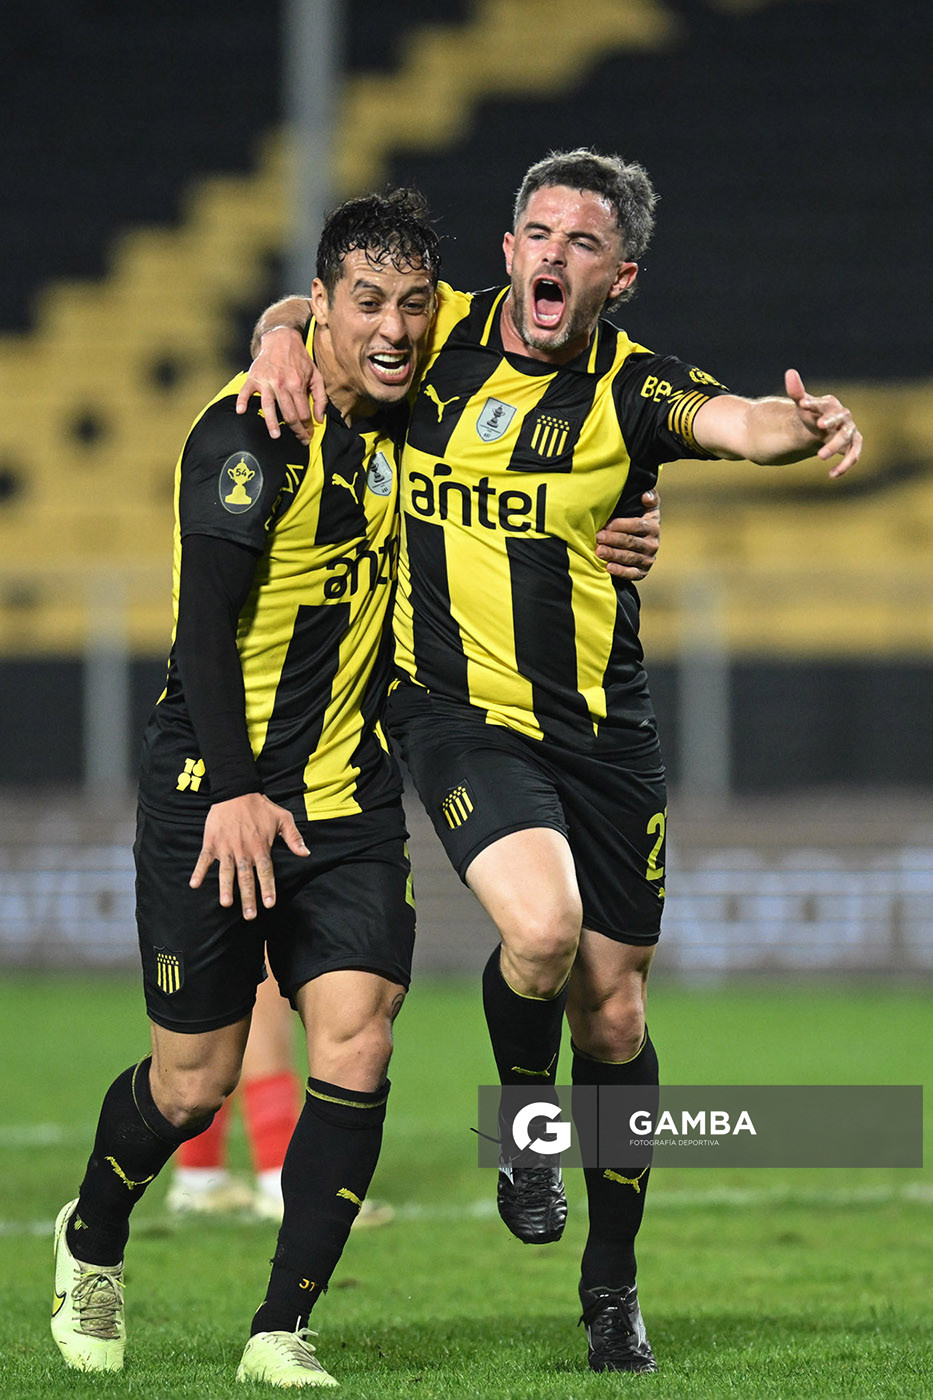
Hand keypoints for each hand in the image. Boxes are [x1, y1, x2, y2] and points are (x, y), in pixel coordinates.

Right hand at [189, 792, 308, 919]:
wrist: (236, 790)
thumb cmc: (261, 806)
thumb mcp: (283, 818)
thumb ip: (294, 837)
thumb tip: (306, 854)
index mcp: (260, 846)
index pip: (265, 871)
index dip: (267, 887)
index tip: (269, 903)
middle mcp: (243, 850)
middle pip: (246, 877)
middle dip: (248, 897)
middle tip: (250, 915)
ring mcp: (226, 847)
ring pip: (226, 871)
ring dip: (225, 887)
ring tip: (226, 903)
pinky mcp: (211, 842)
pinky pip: (204, 859)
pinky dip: (199, 871)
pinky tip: (194, 884)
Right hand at [235, 328, 325, 444]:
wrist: (281, 339)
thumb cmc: (300, 359)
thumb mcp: (316, 375)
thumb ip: (321, 398)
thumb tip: (319, 419)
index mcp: (297, 385)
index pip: (303, 413)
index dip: (307, 427)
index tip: (308, 434)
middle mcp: (281, 384)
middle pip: (288, 414)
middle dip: (295, 430)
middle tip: (299, 439)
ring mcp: (266, 382)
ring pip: (268, 407)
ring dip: (272, 423)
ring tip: (275, 435)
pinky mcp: (254, 378)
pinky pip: (246, 391)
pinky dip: (242, 401)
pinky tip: (241, 412)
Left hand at [596, 489, 660, 579]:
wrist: (640, 542)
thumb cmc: (637, 518)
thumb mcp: (645, 506)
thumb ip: (649, 498)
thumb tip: (645, 496)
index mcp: (653, 526)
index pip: (638, 525)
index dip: (622, 525)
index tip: (607, 524)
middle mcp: (653, 544)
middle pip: (632, 542)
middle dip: (614, 540)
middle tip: (598, 537)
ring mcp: (648, 559)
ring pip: (630, 557)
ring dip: (614, 554)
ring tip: (599, 551)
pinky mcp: (642, 572)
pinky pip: (632, 573)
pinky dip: (620, 571)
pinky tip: (608, 567)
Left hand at [785, 368, 861, 477]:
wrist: (820, 429)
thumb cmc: (811, 415)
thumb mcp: (802, 404)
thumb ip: (797, 391)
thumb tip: (790, 372)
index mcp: (831, 405)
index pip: (825, 403)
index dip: (815, 404)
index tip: (802, 405)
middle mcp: (844, 417)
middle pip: (841, 418)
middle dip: (832, 421)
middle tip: (820, 426)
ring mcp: (850, 431)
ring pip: (848, 438)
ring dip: (835, 446)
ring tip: (820, 456)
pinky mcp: (853, 445)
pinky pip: (853, 455)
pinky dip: (845, 465)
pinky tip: (831, 475)